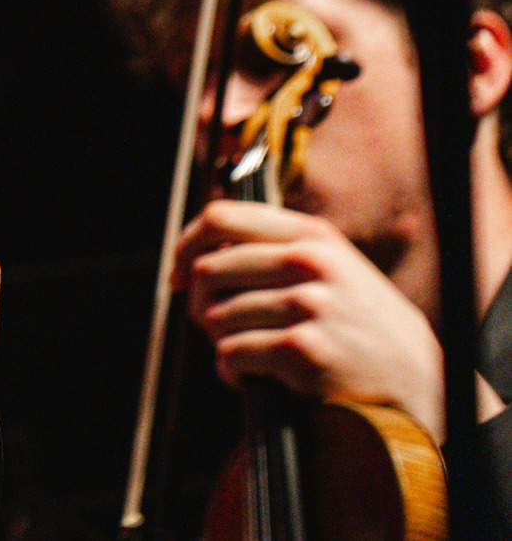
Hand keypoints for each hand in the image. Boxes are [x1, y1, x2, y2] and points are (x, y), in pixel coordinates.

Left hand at [173, 200, 444, 440]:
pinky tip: (251, 378)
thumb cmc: (362, 326)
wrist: (421, 381)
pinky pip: (231, 354)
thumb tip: (197, 251)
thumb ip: (277, 249)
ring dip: (220, 342)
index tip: (178, 272)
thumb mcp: (334, 268)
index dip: (186, 244)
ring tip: (247, 356)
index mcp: (312, 235)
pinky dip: (231, 372)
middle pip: (208, 269)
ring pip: (216, 315)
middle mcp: (310, 262)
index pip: (221, 218)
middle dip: (199, 303)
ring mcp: (308, 304)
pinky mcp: (303, 349)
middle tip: (215, 326)